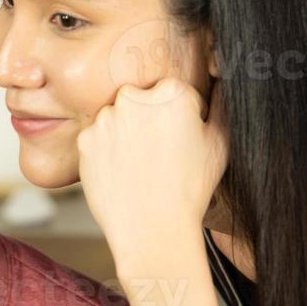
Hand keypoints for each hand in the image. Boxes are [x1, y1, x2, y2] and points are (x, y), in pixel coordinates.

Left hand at [76, 77, 228, 277]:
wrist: (153, 230)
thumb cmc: (192, 188)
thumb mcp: (221, 143)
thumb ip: (221, 102)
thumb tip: (220, 75)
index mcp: (171, 92)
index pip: (175, 94)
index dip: (182, 119)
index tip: (182, 142)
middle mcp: (134, 97)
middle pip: (142, 102)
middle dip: (150, 121)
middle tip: (160, 157)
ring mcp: (106, 118)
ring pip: (118, 118)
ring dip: (127, 134)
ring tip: (142, 168)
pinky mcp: (85, 139)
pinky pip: (98, 138)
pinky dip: (107, 152)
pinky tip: (123, 173)